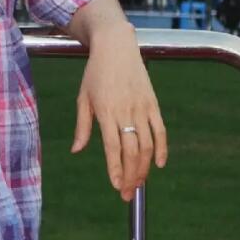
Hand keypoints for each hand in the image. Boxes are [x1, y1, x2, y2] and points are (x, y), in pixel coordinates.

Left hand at [70, 34, 167, 202]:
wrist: (115, 47)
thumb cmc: (95, 73)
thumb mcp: (83, 98)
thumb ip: (83, 126)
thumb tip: (77, 150)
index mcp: (105, 111)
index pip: (113, 148)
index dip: (115, 169)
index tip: (115, 186)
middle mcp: (125, 111)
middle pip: (132, 151)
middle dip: (130, 176)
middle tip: (126, 193)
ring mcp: (141, 107)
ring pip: (148, 145)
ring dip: (144, 167)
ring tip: (138, 183)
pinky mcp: (153, 103)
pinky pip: (161, 130)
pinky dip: (162, 149)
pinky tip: (159, 164)